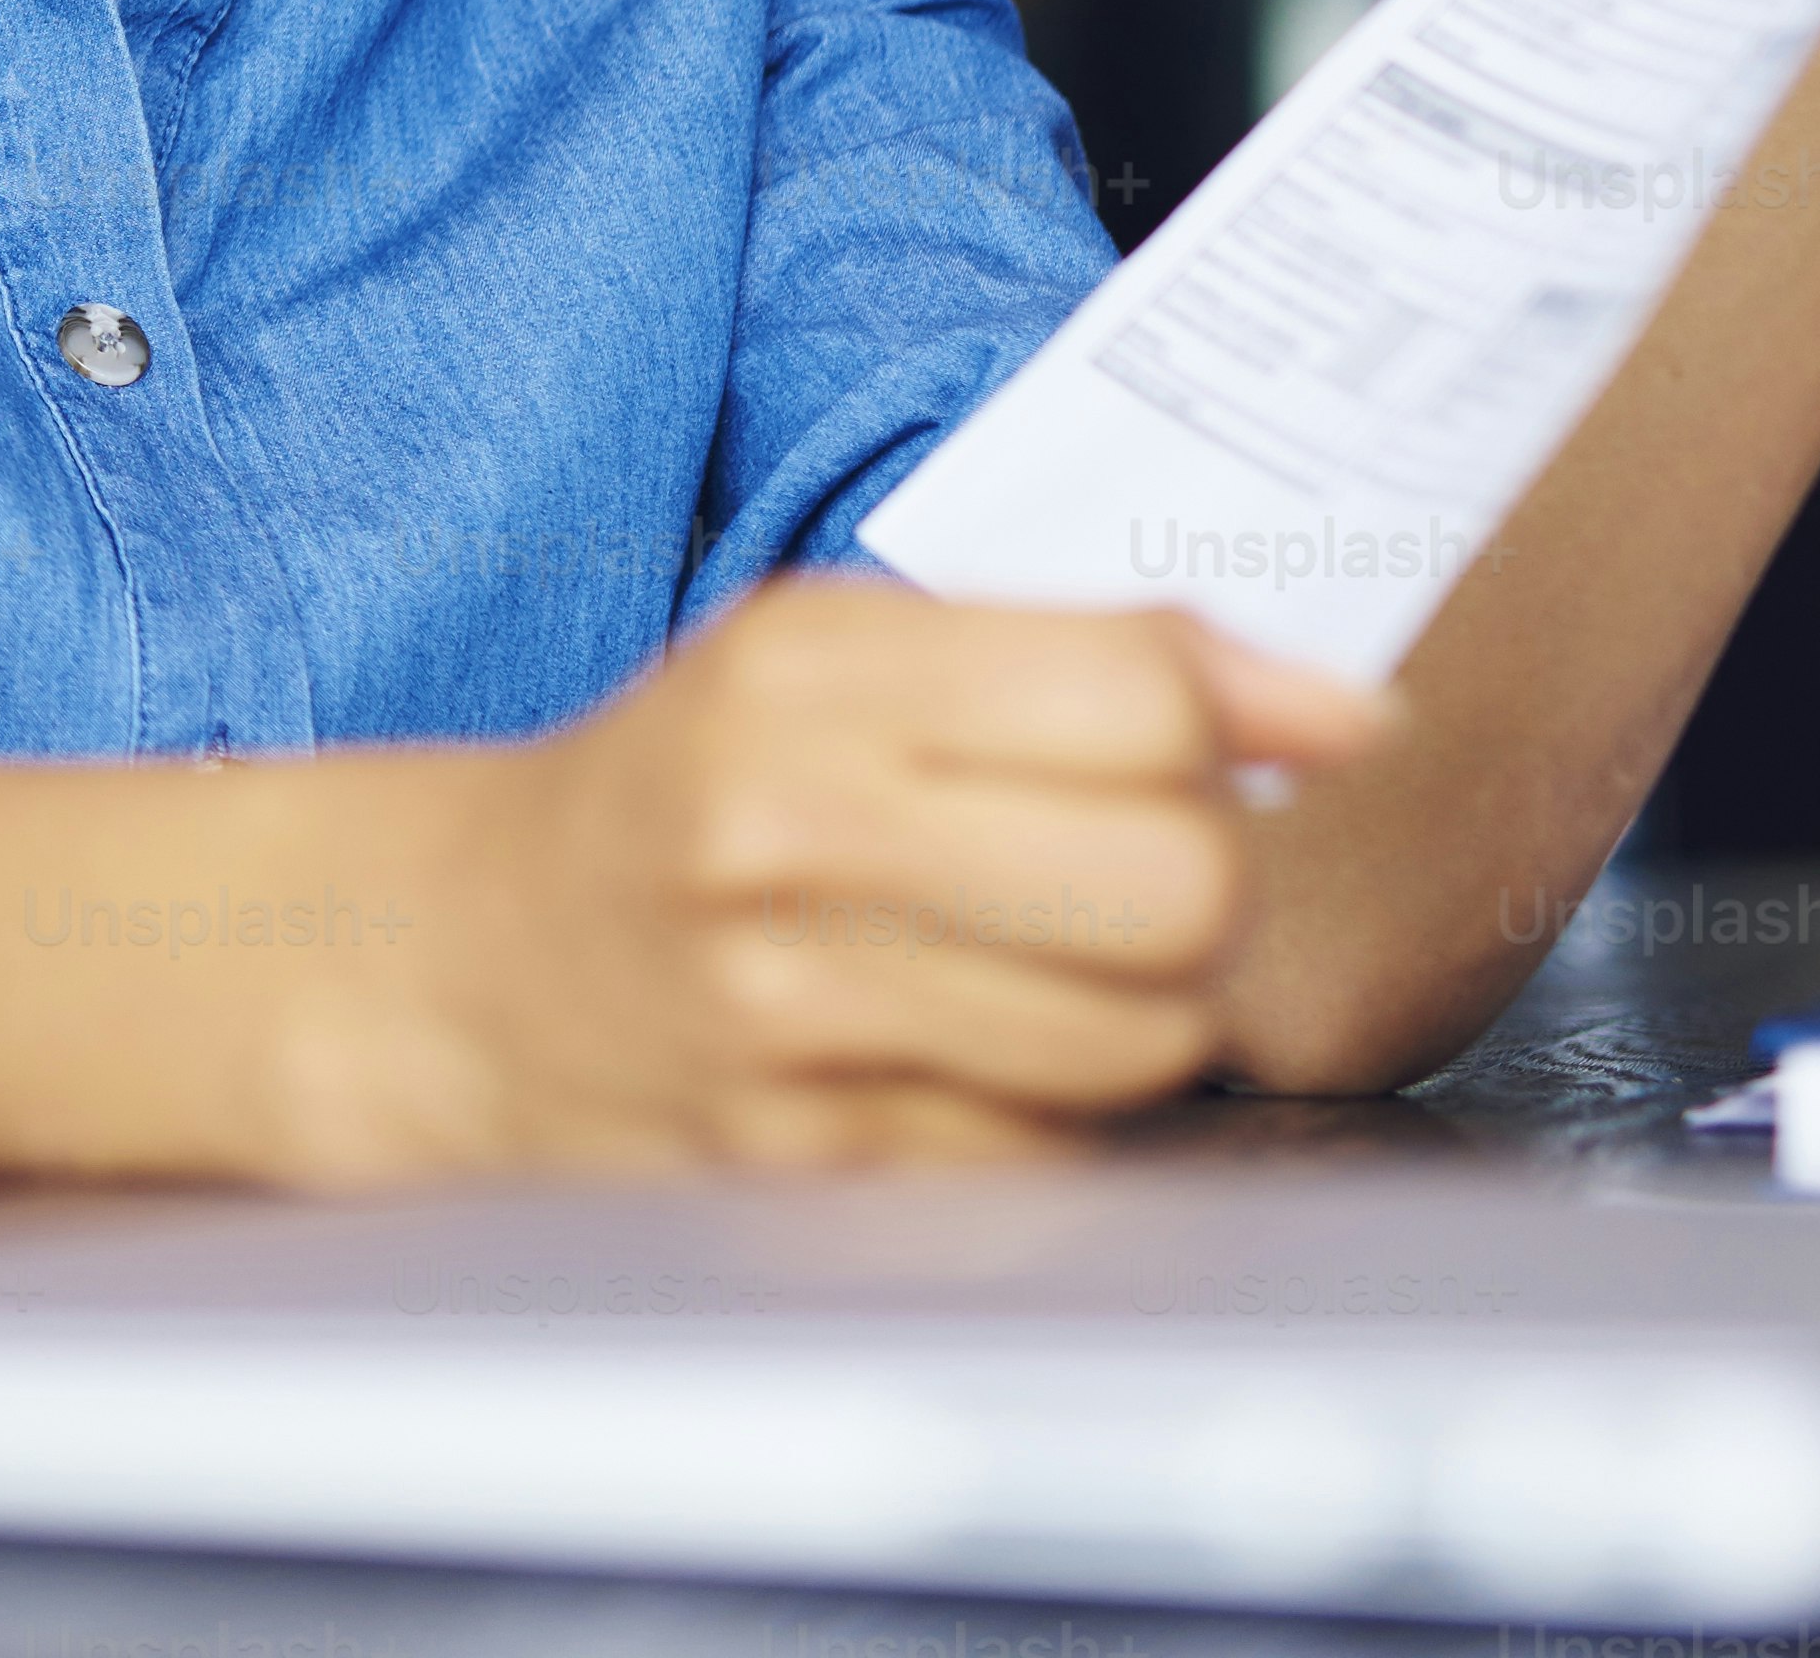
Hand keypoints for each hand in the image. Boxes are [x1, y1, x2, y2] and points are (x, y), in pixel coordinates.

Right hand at [307, 579, 1381, 1176]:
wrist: (470, 967)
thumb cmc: (686, 794)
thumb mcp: (843, 655)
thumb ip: (1098, 654)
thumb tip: (1349, 713)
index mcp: (801, 672)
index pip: (1146, 696)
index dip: (1219, 733)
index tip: (1202, 754)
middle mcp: (781, 833)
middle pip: (1181, 882)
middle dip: (1199, 887)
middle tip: (1119, 875)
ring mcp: (787, 1016)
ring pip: (1147, 1037)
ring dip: (1142, 1012)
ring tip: (1041, 969)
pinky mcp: (807, 1165)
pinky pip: (1054, 1148)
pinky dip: (1048, 1111)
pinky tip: (962, 1054)